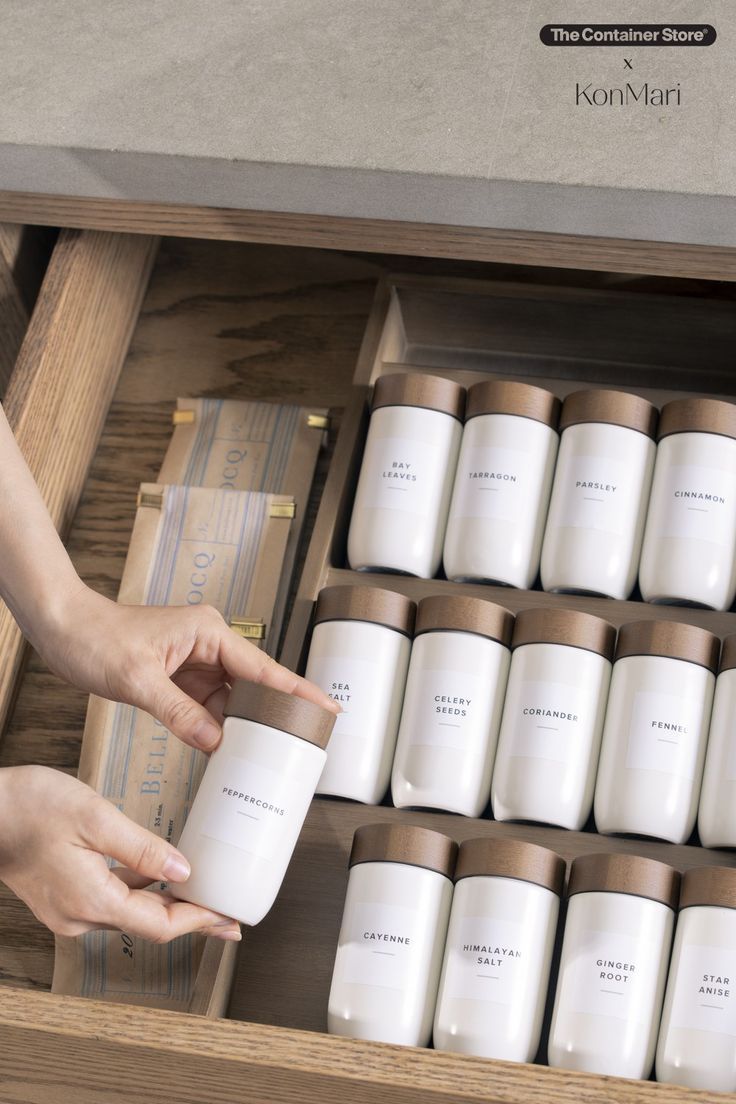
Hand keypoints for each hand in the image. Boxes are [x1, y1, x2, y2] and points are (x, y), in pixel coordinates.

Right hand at [0, 766, 241, 940]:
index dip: (198, 922)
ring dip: (168, 905)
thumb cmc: (30, 807)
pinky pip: (113, 899)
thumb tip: (183, 871)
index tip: (228, 919)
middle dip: (190, 918)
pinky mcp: (64, 896)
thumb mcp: (95, 817)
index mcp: (91, 902)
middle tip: (228, 919)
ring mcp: (69, 909)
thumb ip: (141, 847)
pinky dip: (142, 891)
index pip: (159, 925)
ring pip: (131, 912)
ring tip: (204, 897)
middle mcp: (80, 916)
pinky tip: (161, 875)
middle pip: (148, 924)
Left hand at [42, 583, 337, 751]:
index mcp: (208, 633)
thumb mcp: (138, 680)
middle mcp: (209, 644)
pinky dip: (217, 726)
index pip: (263, 667)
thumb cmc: (96, 638)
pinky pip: (209, 705)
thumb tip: (216, 741)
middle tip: (303, 743)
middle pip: (254, 685)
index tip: (328, 707)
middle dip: (275, 714)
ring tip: (268, 753)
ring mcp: (195, 661)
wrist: (63, 627)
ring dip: (244, 724)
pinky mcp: (180, 676)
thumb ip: (179, 712)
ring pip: (232, 698)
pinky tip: (227, 747)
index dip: (297, 690)